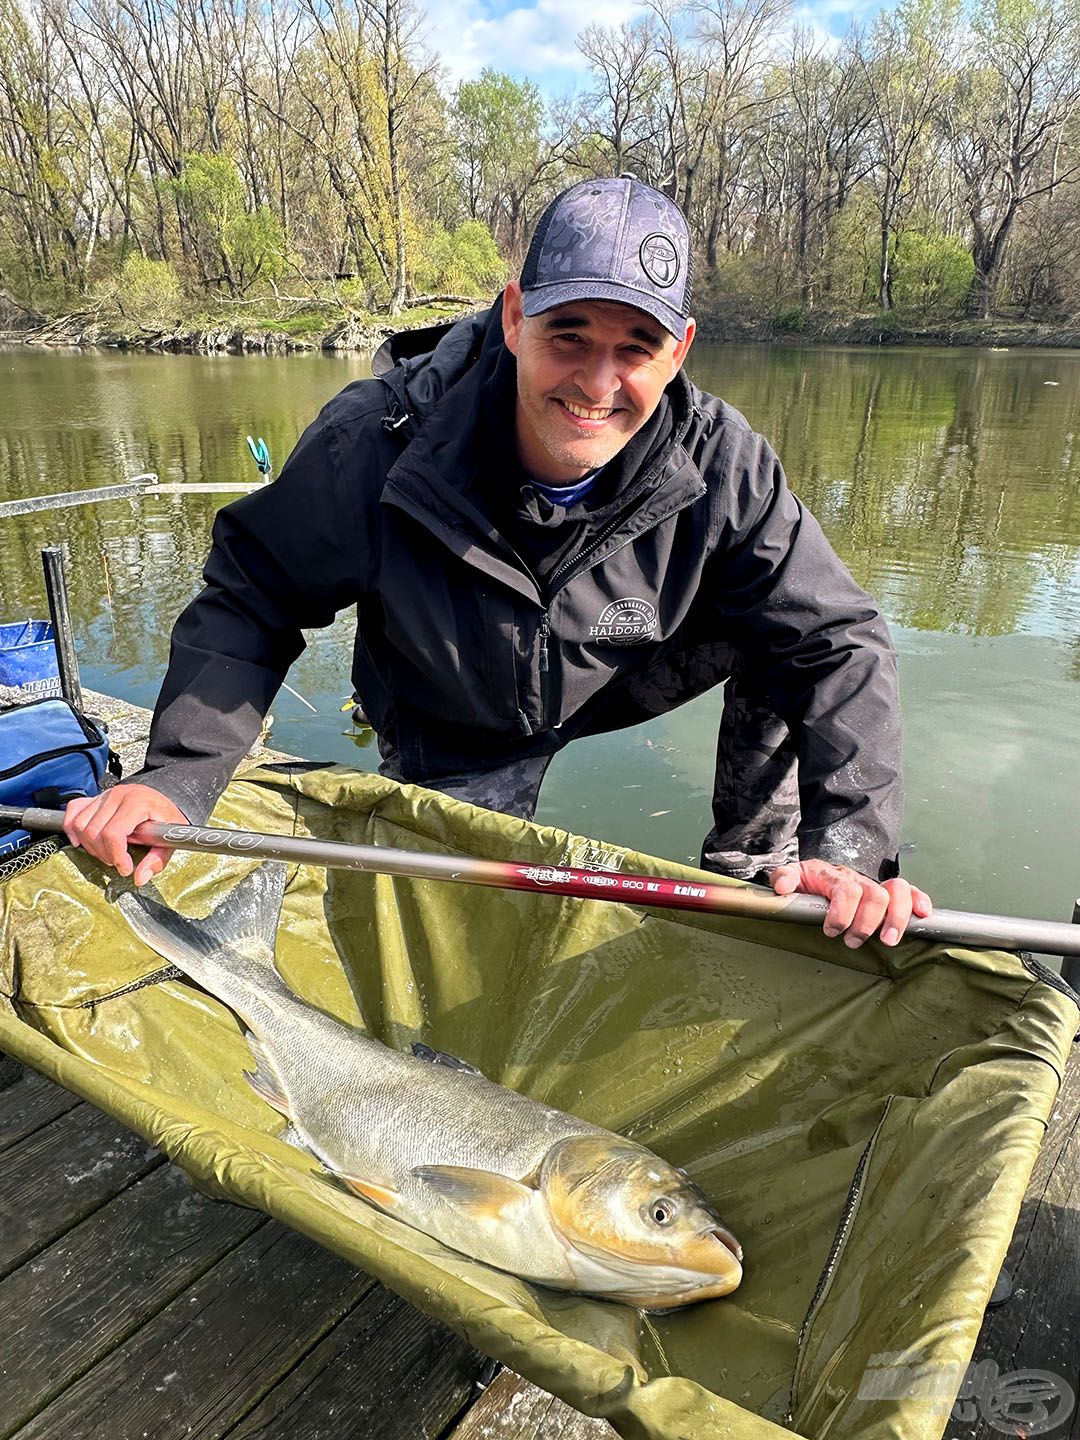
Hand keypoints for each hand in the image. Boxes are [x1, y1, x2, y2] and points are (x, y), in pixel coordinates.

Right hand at [63, 785, 189, 886]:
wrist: (161, 801)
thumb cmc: (165, 817)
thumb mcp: (171, 839)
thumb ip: (157, 860)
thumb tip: (140, 878)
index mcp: (138, 803)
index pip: (114, 833)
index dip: (116, 856)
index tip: (125, 868)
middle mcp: (118, 795)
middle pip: (95, 832)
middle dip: (105, 854)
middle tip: (117, 861)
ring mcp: (104, 795)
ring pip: (81, 825)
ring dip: (90, 846)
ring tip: (106, 852)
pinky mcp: (95, 798)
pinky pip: (73, 811)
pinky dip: (72, 828)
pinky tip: (82, 840)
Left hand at [769, 859, 931, 947]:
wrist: (821, 872)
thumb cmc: (807, 881)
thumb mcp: (792, 876)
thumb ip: (783, 878)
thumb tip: (782, 888)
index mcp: (834, 876)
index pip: (846, 890)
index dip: (842, 913)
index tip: (831, 931)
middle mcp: (858, 879)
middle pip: (875, 895)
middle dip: (867, 922)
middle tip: (853, 942)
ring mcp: (875, 885)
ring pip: (897, 892)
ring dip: (896, 918)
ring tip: (888, 940)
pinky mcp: (889, 893)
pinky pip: (911, 891)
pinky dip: (920, 901)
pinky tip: (923, 916)